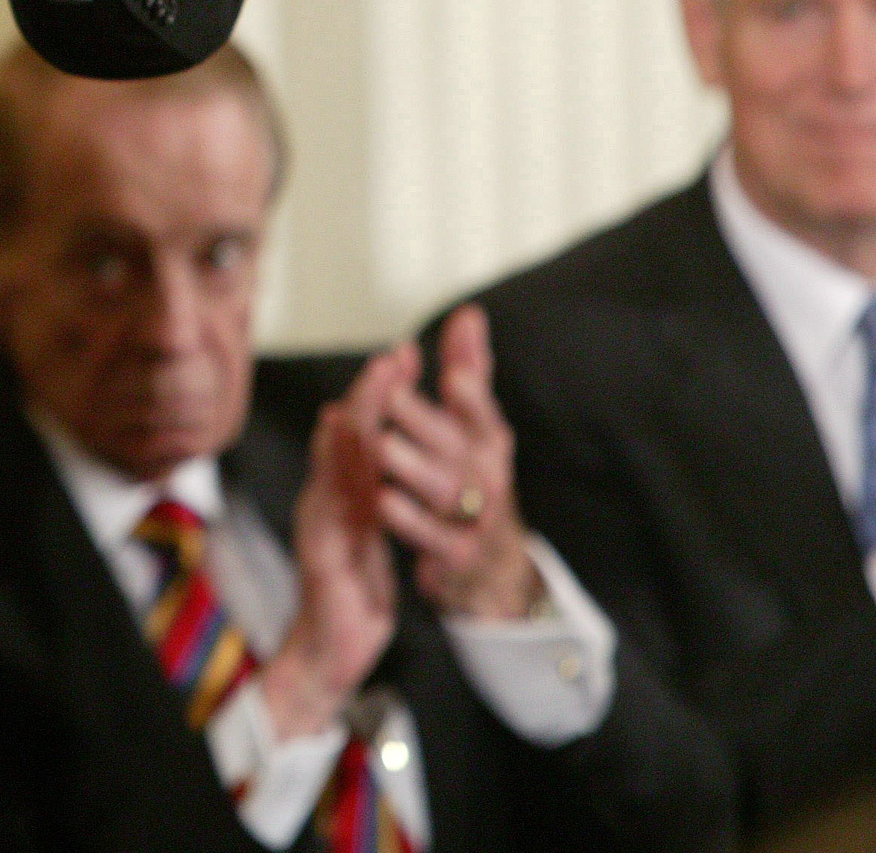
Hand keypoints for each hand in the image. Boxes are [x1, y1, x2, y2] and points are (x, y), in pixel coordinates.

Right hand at [258, 370, 396, 741]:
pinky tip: (347, 445)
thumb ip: (370, 495)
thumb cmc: (354, 595)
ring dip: (359, 417)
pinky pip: (334, 502)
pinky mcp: (321, 550)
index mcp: (342, 495)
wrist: (329, 654)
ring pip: (337, 459)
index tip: (404, 355)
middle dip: (372, 390)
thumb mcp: (370, 536)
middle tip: (396, 353)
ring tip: (380, 384)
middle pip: (345, 435)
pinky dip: (341, 469)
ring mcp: (319, 521)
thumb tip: (375, 452)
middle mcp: (325, 498)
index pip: (361, 435)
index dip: (380, 394)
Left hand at [373, 308, 541, 619]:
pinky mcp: (458, 555)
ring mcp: (476, 518)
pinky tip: (383, 501)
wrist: (493, 561)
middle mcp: (487, 476)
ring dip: (412, 467)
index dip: (471, 395)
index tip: (452, 375)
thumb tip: (469, 313)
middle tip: (390, 397)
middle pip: (457, 447)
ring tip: (382, 443)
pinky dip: (412, 522)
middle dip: (424, 421)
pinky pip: (435, 539)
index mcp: (489, 440)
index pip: (483, 413)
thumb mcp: (476, 423)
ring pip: (444, 491)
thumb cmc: (473, 475)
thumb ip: (470, 368)